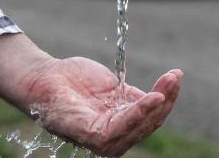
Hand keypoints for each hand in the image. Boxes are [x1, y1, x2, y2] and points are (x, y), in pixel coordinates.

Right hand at [0, 34, 181, 156]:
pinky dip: (162, 87)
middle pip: (148, 120)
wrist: (43, 83)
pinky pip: (149, 96)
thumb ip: (91, 129)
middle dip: (162, 101)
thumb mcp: (68, 118)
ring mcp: (123, 115)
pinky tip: (172, 77)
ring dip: (167, 93)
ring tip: (175, 75)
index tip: (156, 96)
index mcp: (103, 142)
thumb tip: (107, 138)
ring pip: (153, 109)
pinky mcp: (125, 99)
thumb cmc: (50, 102)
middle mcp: (117, 134)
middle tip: (171, 79)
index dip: (144, 113)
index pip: (130, 129)